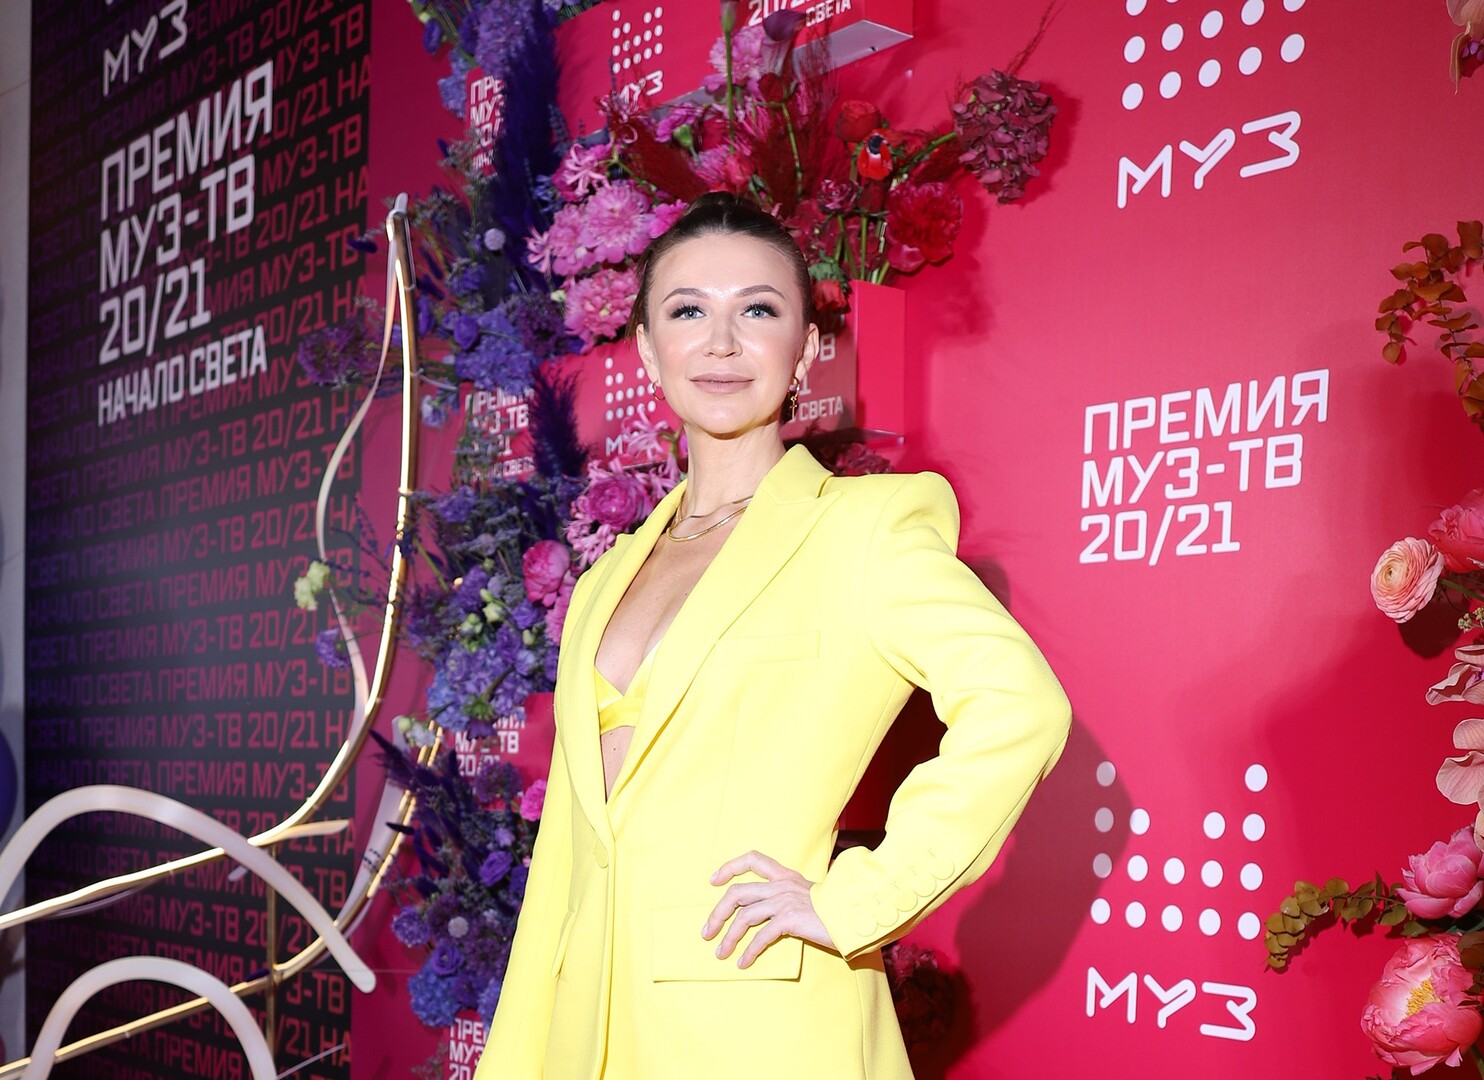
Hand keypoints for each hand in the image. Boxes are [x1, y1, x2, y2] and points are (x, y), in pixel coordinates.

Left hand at [702, 850, 835, 967]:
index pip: (753, 859)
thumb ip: (792, 899)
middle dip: (717, 913)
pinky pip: (761, 936)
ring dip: (728, 937)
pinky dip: (749, 951)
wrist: (857, 914)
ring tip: (721, 953)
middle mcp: (782, 885)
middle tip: (707, 932)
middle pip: (737, 893)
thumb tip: (771, 914)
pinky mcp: (790, 919)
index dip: (730, 868)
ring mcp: (785, 901)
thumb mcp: (812, 897)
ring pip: (744, 917)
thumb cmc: (837, 910)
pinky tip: (743, 963)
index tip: (714, 881)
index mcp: (786, 876)